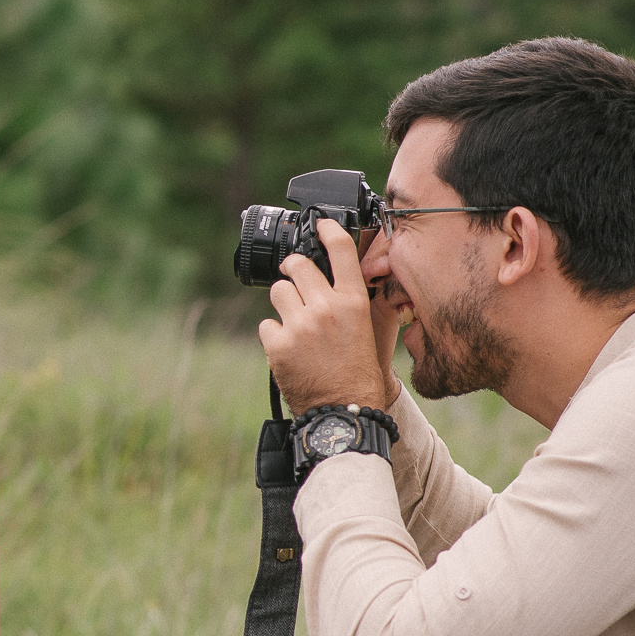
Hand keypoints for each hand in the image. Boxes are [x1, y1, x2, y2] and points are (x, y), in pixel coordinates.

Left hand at [256, 219, 397, 413]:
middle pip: (297, 265)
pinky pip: (267, 324)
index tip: (318, 224)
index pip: (340, 251)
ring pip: (279, 292)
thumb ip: (350, 301)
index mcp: (353, 302)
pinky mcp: (279, 344)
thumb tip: (339, 279)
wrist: (344, 411)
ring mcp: (300, 325)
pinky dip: (274, 335)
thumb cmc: (359, 373)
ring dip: (283, 303)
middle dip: (293, 269)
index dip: (327, 230)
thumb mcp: (367, 329)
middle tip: (293, 276)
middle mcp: (326, 308)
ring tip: (294, 322)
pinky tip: (288, 348)